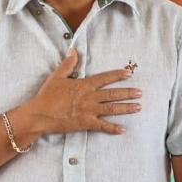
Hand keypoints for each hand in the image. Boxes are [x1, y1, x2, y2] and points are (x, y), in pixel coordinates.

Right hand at [14, 50, 140, 138]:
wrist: (40, 114)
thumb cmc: (47, 96)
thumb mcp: (57, 76)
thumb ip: (68, 64)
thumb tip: (73, 51)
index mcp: (84, 85)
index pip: (104, 78)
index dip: (117, 75)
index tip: (128, 74)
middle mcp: (89, 97)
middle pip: (112, 94)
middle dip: (128, 93)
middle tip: (140, 93)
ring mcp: (89, 111)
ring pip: (112, 109)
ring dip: (126, 108)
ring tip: (138, 107)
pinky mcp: (86, 123)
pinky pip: (103, 126)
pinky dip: (113, 128)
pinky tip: (123, 129)